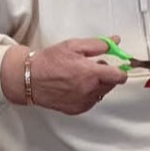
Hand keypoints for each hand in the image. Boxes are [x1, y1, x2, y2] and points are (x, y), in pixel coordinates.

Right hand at [1, 36, 126, 114]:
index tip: (119, 65)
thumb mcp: (74, 46)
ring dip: (98, 84)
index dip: (121, 70)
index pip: (120, 76)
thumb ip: (98, 44)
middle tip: (91, 66)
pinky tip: (76, 86)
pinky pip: (91, 101)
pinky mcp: (77, 109)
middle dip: (107, 74)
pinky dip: (89, 94)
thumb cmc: (49, 61)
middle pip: (112, 84)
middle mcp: (89, 90)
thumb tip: (115, 41)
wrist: (29, 78)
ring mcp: (83, 101)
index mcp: (90, 73)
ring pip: (102, 93)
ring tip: (81, 75)